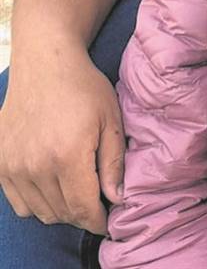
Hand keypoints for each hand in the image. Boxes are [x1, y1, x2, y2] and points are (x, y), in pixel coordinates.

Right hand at [0, 39, 125, 233]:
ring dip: (61, 208)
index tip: (108, 220)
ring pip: (40, 212)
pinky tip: (52, 181)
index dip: (99, 220)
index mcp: (68, 156)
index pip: (83, 209)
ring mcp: (13, 166)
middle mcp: (36, 166)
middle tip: (95, 199)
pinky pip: (18, 202)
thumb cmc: (84, 87)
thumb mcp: (111, 119)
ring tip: (76, 189)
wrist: (46, 64)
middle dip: (83, 213)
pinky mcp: (0, 163)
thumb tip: (116, 199)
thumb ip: (114, 163)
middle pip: (62, 213)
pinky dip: (36, 201)